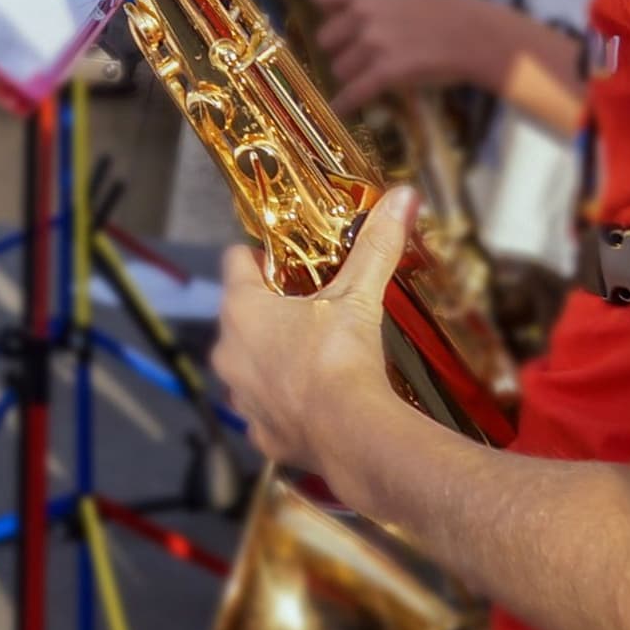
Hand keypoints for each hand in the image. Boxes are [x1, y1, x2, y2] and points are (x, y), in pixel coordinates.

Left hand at [213, 190, 414, 478]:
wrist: (350, 434)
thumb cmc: (342, 358)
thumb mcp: (359, 295)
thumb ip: (376, 246)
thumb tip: (402, 196)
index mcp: (242, 309)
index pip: (235, 262)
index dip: (258, 256)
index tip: (283, 259)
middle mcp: (228, 351)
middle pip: (240, 316)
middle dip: (270, 311)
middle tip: (310, 308)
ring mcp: (239, 396)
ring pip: (248, 366)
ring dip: (272, 361)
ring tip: (314, 357)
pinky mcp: (259, 433)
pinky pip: (265, 411)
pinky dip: (284, 405)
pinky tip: (314, 404)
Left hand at [315, 0, 497, 108]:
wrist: (479, 37)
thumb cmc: (458, 11)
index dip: (324, 12)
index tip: (333, 23)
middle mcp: (364, 13)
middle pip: (324, 39)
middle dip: (340, 50)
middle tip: (358, 58)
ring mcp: (374, 42)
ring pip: (339, 68)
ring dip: (351, 76)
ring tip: (368, 78)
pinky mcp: (386, 71)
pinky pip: (354, 92)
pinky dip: (345, 104)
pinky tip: (340, 110)